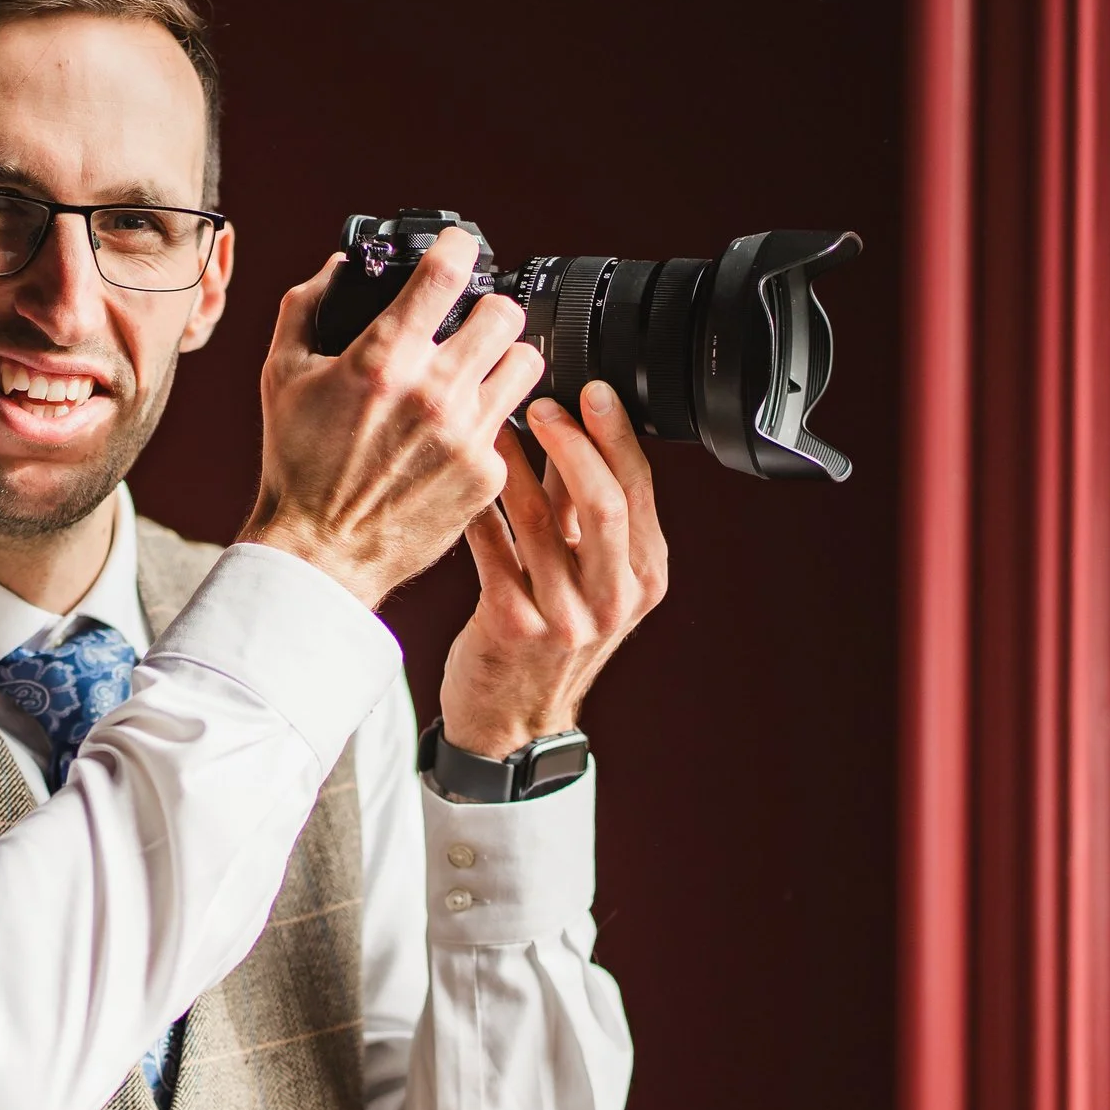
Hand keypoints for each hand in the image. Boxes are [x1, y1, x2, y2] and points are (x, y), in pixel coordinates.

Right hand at [238, 229, 545, 608]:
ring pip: (526, 363)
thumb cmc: (296, 466)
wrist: (319, 553)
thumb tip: (336, 268)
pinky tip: (459, 434)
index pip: (447, 271)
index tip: (458, 248)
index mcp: (384, 358)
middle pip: (505, 313)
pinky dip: (488, 422)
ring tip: (479, 373)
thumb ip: (305, 308)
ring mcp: (467, 435)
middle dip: (488, 310)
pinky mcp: (486, 474)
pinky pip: (509, 425)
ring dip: (503, 360)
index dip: (459, 246)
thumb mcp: (281, 376)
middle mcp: (433, 391)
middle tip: (471, 324)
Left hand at [438, 380, 668, 754]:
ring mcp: (566, 617)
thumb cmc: (552, 638)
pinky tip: (464, 477)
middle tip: (541, 403)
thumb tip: (581, 428)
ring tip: (492, 424)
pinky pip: (492, 548)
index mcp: (645, 577)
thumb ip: (589, 511)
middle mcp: (614, 599)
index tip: (591, 390)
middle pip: (602, 501)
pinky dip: (479, 506)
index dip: (614, 434)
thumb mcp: (591, 577)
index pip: (638, 489)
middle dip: (571, 441)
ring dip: (514, 463)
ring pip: (540, 520)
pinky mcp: (512, 625)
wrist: (515, 718)